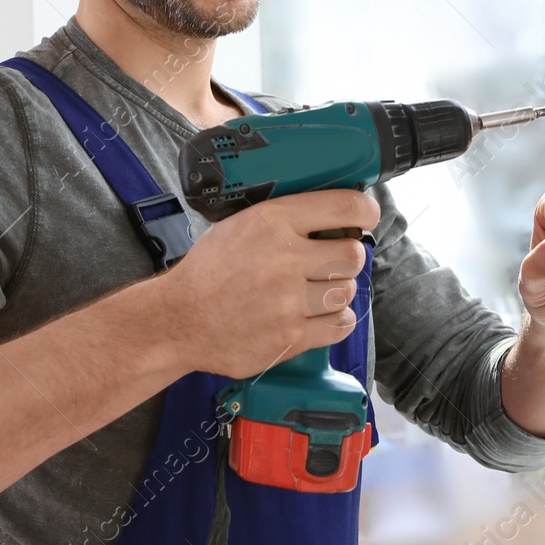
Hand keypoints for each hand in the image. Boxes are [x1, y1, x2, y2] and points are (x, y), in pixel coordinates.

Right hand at [160, 189, 380, 379]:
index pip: (344, 207)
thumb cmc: (208, 272)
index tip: (366, 216)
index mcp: (273, 222)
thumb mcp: (239, 225)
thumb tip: (328, 212)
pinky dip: (334, 321)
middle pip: (352, 254)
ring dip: (336, 292)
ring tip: (313, 292)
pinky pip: (340, 325)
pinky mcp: (291, 336)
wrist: (178, 320)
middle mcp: (285, 259)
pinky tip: (316, 314)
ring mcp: (289, 301)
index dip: (365, 211)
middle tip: (329, 262)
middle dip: (345, 258)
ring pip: (347, 292)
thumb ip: (283, 218)